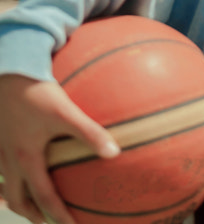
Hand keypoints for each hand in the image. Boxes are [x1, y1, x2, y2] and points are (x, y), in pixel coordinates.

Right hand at [0, 74, 119, 223]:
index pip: (44, 199)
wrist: (8, 72)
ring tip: (33, 202)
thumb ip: (90, 132)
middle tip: (49, 220)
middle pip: (18, 200)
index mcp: (27, 160)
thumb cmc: (37, 91)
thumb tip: (115, 153)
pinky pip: (0, 168)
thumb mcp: (65, 111)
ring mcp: (0, 151)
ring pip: (6, 186)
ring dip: (20, 197)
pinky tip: (19, 169)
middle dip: (34, 214)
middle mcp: (9, 161)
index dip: (59, 217)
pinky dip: (8, 177)